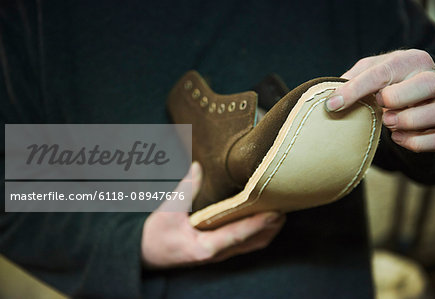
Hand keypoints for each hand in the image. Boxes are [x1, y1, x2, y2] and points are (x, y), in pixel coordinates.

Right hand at [141, 162, 284, 268]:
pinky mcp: (218, 251)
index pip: (239, 235)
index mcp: (206, 247)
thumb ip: (185, 188)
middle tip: (285, 206)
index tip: (275, 212)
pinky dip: (258, 233)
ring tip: (279, 212)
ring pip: (252, 245)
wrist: (145, 254)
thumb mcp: (168, 211)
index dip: (258, 223)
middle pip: (252, 242)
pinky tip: (263, 220)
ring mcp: (219, 254)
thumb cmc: (156, 235)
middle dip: (271, 226)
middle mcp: (217, 254)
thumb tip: (198, 167)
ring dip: (268, 231)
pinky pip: (245, 244)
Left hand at [325, 49, 434, 151]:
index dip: (355, 90)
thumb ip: (350, 81)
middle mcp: (430, 80)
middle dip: (399, 98)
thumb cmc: (380, 82)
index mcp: (409, 61)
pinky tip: (397, 138)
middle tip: (379, 107)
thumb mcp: (364, 73)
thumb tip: (330, 99)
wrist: (400, 96)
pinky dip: (418, 142)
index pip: (384, 72)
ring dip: (412, 120)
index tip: (333, 104)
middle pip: (430, 83)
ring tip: (388, 122)